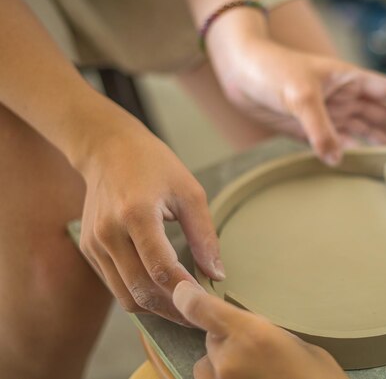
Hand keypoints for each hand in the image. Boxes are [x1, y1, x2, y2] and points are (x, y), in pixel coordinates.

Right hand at [78, 122, 224, 323]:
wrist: (107, 150)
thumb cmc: (154, 165)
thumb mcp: (190, 192)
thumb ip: (204, 236)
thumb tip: (216, 274)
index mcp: (136, 214)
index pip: (161, 268)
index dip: (186, 291)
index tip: (208, 302)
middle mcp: (109, 232)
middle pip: (141, 290)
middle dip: (173, 309)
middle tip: (199, 315)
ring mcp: (94, 243)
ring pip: (125, 296)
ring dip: (156, 309)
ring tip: (184, 309)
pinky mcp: (89, 249)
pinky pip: (115, 286)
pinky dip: (139, 295)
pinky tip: (162, 292)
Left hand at [173, 281, 348, 378]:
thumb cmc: (316, 374)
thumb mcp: (292, 340)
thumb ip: (257, 330)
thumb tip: (238, 327)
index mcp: (252, 334)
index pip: (201, 309)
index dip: (188, 297)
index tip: (183, 290)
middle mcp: (230, 359)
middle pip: (210, 338)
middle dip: (224, 338)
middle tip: (254, 348)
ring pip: (207, 364)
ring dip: (221, 364)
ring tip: (253, 368)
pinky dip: (222, 377)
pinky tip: (250, 377)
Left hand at [213, 38, 385, 164]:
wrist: (238, 74)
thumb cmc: (270, 69)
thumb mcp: (299, 95)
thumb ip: (320, 128)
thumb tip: (337, 158)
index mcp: (349, 79)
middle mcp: (343, 97)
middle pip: (381, 116)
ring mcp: (329, 113)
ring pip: (363, 132)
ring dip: (378, 146)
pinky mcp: (311, 129)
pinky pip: (338, 143)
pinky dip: (351, 154)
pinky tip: (363, 166)